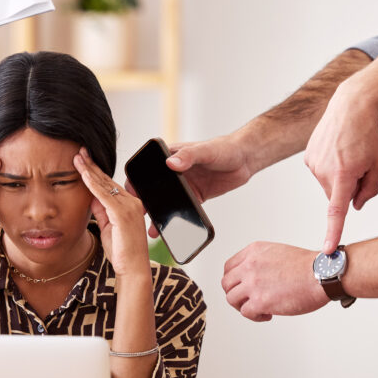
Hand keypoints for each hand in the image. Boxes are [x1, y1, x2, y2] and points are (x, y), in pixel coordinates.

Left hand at [74, 148, 149, 277]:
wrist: (133, 268)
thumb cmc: (121, 251)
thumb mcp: (107, 227)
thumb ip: (101, 211)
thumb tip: (91, 196)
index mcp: (130, 204)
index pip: (109, 184)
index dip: (96, 172)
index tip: (84, 161)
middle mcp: (132, 202)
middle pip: (107, 180)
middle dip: (91, 165)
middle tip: (79, 151)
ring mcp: (129, 207)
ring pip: (105, 184)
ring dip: (89, 170)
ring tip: (77, 157)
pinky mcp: (123, 214)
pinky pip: (105, 195)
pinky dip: (93, 184)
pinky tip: (84, 174)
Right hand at [127, 135, 252, 238]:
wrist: (245, 159)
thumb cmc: (224, 148)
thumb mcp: (205, 150)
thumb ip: (189, 156)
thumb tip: (171, 163)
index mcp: (170, 156)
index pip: (146, 168)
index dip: (136, 181)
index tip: (131, 193)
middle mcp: (173, 172)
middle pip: (153, 189)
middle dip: (144, 203)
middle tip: (139, 216)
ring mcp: (183, 185)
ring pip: (165, 202)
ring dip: (159, 215)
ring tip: (153, 230)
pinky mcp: (194, 196)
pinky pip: (182, 210)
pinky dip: (176, 219)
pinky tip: (171, 229)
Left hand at [222, 241, 328, 321]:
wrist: (323, 275)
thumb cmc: (309, 266)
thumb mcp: (277, 252)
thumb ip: (260, 261)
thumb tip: (254, 275)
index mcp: (253, 252)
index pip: (229, 267)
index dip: (233, 280)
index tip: (239, 286)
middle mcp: (250, 266)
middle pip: (227, 283)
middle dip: (235, 293)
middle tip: (246, 299)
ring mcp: (253, 284)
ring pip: (232, 299)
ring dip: (243, 306)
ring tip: (258, 308)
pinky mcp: (260, 301)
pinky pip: (245, 312)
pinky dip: (255, 316)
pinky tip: (267, 314)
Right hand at [304, 76, 377, 252]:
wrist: (351, 106)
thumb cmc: (367, 133)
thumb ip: (370, 189)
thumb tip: (355, 205)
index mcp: (344, 174)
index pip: (336, 211)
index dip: (332, 232)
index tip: (327, 249)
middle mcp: (324, 171)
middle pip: (337, 195)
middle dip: (348, 188)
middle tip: (360, 167)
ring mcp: (313, 164)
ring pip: (328, 185)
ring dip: (339, 177)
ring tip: (348, 154)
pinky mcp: (307, 157)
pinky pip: (320, 173)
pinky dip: (330, 167)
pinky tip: (337, 151)